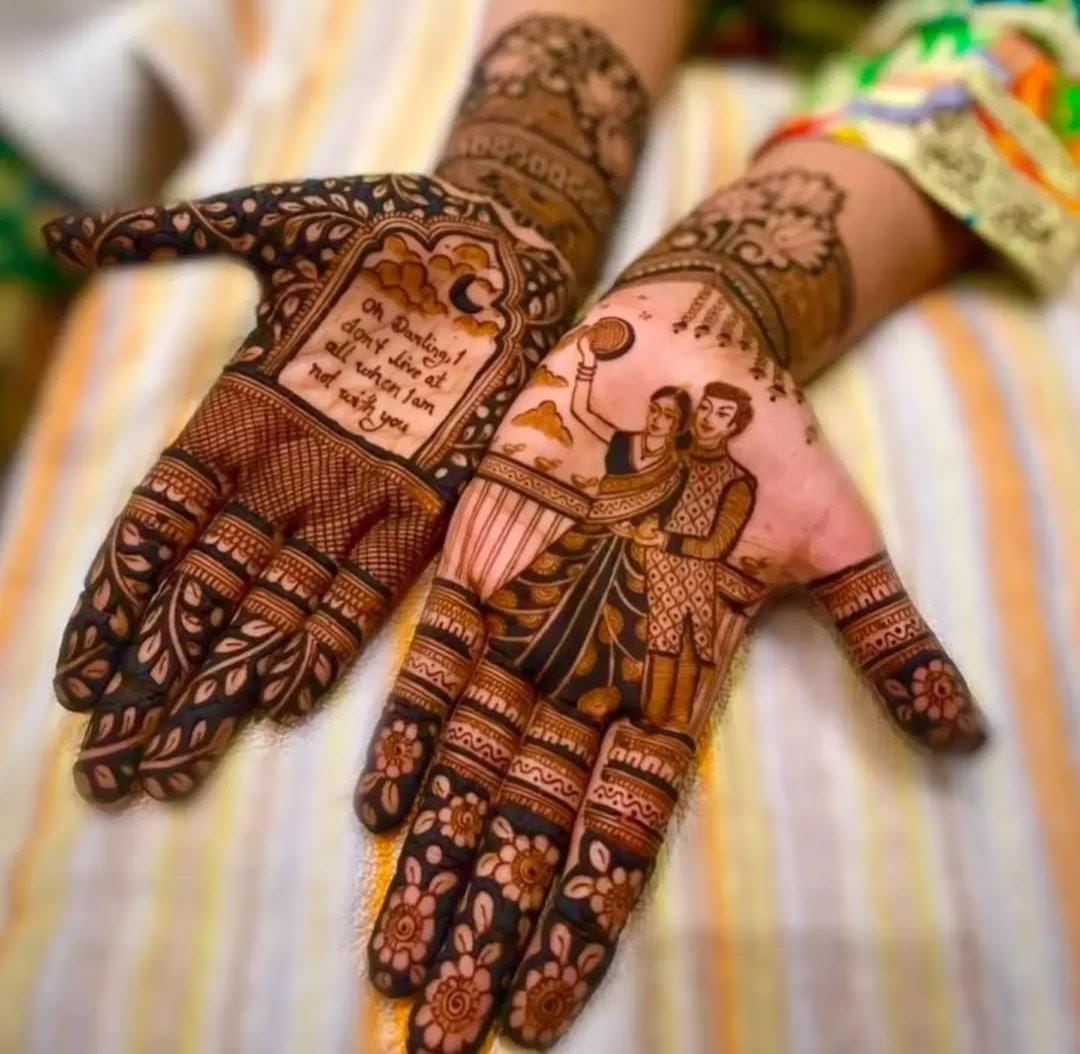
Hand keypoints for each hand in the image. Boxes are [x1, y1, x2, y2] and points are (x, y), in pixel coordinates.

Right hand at [45, 174, 573, 803]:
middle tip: (108, 772)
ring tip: (175, 766)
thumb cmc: (381, 225)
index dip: (119, 608)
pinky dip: (326, 636)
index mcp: (241, 416)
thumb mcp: (265, 225)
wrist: (499, 229)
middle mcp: (293, 469)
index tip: (76, 682)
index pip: (161, 532)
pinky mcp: (433, 496)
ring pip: (277, 604)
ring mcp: (359, 488)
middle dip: (159, 682)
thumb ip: (167, 241)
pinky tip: (281, 702)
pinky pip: (369, 579)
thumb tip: (54, 238)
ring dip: (228, 685)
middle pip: (210, 594)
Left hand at [356, 285, 988, 1052]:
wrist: (690, 348)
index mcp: (670, 685)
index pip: (618, 829)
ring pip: (470, 761)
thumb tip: (969, 735)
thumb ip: (884, 638)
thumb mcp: (837, 545)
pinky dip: (408, 727)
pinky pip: (434, 661)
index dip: (578, 917)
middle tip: (440, 1026)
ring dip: (435, 853)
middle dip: (486, 919)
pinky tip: (382, 808)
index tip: (539, 1004)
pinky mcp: (478, 563)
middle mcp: (588, 673)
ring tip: (399, 955)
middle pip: (529, 821)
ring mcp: (528, 623)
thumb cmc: (765, 445)